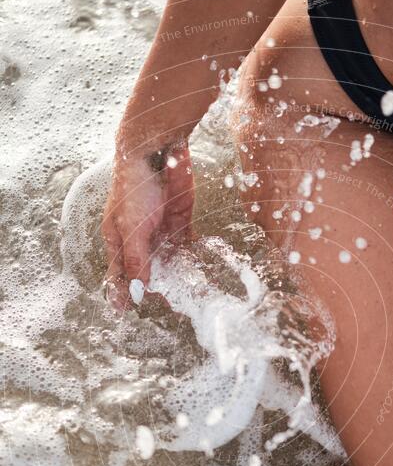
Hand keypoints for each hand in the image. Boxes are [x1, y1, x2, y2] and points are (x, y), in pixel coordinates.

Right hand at [102, 143, 194, 308]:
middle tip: (174, 307)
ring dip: (178, 279)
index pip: (118, 274)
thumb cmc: (134, 187)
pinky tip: (202, 276)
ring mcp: (159, 232)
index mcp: (118, 241)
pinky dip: (193, 261)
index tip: (127, 312)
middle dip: (157, 290)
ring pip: (169, 263)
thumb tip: (138, 290)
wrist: (157, 153)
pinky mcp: (180, 224)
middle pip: (147, 272)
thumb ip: (136, 259)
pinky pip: (187, 249)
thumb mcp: (132, 228)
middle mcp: (138, 240)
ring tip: (192, 297)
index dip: (122, 293)